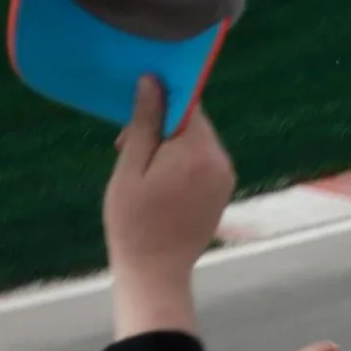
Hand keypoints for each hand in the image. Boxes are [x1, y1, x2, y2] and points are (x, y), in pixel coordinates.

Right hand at [104, 81, 234, 289]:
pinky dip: (178, 161)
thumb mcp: (131, 166)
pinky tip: (154, 180)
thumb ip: (144, 123)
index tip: (132, 114)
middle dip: (159, 126)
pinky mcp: (222, 190)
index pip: (187, 104)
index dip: (157, 101)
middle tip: (124, 146)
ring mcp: (225, 177)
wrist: (156, 269)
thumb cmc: (134, 220)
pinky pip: (201, 161)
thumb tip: (153, 81)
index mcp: (200, 152)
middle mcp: (221, 161)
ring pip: (195, 142)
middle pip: (192, 123)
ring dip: (166, 144)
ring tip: (137, 168)